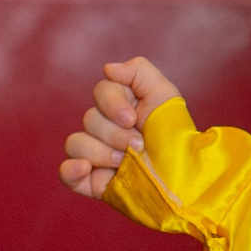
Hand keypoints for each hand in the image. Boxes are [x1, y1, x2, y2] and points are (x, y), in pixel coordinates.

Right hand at [59, 58, 183, 199]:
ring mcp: (99, 156)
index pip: (101, 92)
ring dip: (100, 152)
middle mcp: (108, 130)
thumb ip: (139, 72)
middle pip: (89, 118)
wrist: (184, 182)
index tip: (133, 118)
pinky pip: (66, 173)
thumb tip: (108, 69)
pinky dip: (71, 170)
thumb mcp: (165, 96)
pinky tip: (87, 169)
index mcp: (123, 107)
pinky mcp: (94, 181)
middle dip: (115, 133)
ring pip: (76, 143)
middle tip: (139, 145)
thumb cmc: (177, 138)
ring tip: (123, 162)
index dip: (113, 104)